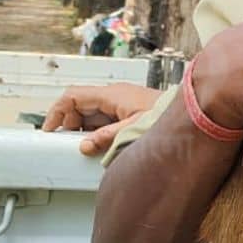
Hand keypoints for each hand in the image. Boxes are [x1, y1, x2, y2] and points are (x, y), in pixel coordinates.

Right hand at [42, 82, 161, 155]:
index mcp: (111, 94)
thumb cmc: (165, 116)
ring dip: (82, 129)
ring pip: (90, 113)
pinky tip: (98, 144)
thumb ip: (107, 138)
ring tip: (81, 147)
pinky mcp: (127, 111)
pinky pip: (103, 119)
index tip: (49, 129)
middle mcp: (114, 96)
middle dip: (69, 123)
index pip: (72, 96)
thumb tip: (85, 145)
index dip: (56, 111)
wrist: (192, 112)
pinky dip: (95, 131)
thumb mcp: (132, 129)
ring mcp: (120, 103)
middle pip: (79, 105)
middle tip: (66, 144)